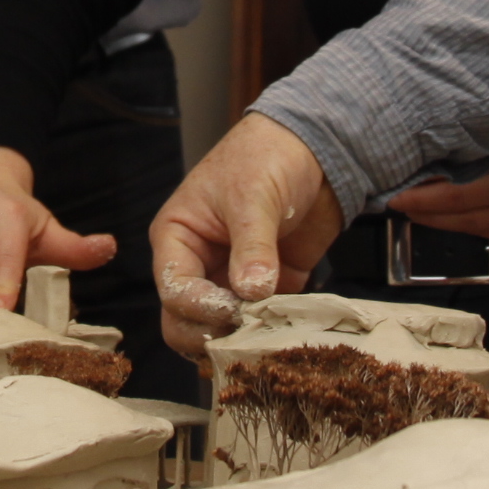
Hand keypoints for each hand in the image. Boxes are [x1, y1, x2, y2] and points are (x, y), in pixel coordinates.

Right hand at [149, 114, 343, 360]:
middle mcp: (199, 266)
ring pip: (221, 332)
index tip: (234, 309)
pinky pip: (264, 325)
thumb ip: (252, 246)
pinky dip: (275, 334)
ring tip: (271, 337)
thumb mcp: (253, 196)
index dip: (200, 306)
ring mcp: (232, 282)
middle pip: (185, 323)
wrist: (314, 148)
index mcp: (178, 239)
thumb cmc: (266, 156)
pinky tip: (294, 333)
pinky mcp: (269, 292)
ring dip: (243, 341)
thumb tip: (252, 292)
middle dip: (212, 333)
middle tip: (248, 331)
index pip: (173, 289)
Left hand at [383, 120, 488, 239]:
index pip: (458, 194)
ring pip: (472, 228)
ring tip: (414, 210)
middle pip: (460, 216)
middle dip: (424, 213)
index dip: (425, 197)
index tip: (398, 194)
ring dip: (440, 222)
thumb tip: (443, 150)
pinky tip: (446, 216)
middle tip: (395, 204)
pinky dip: (463, 224)